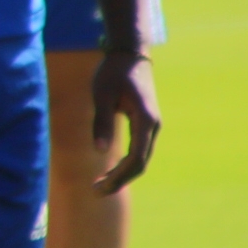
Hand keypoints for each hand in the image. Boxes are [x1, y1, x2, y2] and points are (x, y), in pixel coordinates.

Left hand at [89, 48, 160, 192]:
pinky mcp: (145, 124)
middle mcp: (153, 126)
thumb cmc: (113, 72)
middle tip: (95, 192)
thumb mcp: (101, 94)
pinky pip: (139, 151)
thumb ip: (102, 121)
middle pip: (140, 163)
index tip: (99, 187)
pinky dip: (126, 164)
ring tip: (99, 187)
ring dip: (122, 175)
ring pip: (141, 159)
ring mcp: (151, 126)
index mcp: (145, 120)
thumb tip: (101, 151)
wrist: (130, 54)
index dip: (119, 177)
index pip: (137, 158)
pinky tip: (110, 172)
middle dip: (119, 181)